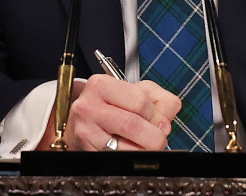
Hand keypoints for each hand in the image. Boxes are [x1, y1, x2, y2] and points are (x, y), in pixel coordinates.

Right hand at [39, 75, 181, 150]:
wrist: (79, 123)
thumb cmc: (111, 105)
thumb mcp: (136, 91)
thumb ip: (160, 99)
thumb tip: (166, 120)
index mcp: (101, 85)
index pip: (139, 101)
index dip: (156, 115)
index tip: (160, 121)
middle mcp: (89, 107)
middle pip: (133, 125)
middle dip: (154, 136)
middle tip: (159, 137)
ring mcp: (85, 132)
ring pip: (126, 148)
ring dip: (146, 150)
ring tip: (147, 145)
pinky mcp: (87, 152)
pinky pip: (118, 161)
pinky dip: (133, 159)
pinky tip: (132, 151)